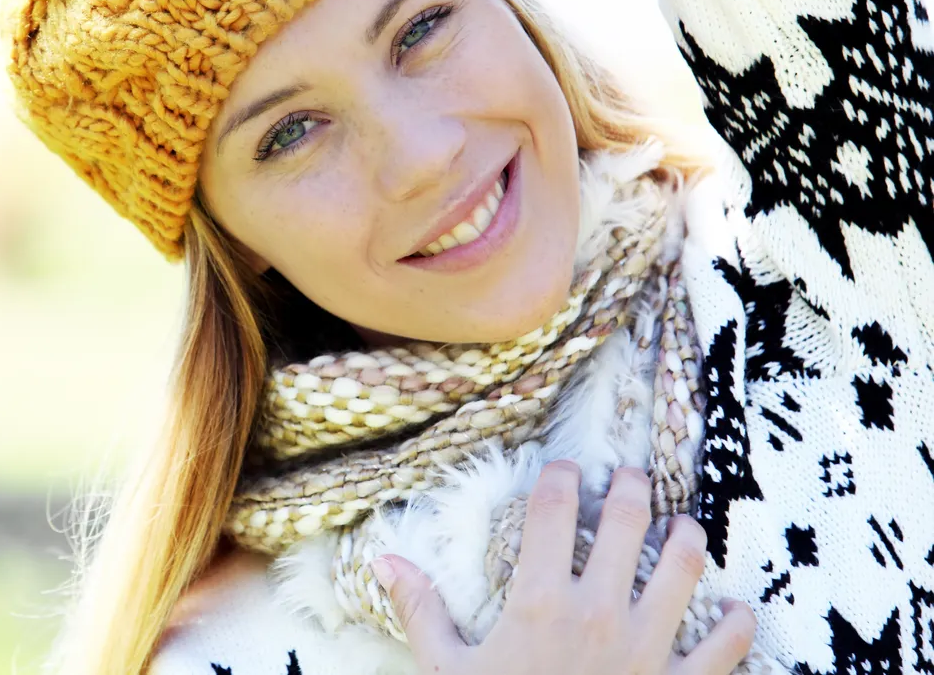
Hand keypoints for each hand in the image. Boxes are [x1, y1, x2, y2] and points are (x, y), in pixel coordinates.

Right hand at [371, 461, 755, 674]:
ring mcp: (648, 648)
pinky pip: (725, 646)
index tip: (564, 467)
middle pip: (628, 521)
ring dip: (687, 536)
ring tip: (683, 523)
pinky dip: (737, 623)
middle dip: (632, 486)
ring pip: (684, 567)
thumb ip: (421, 611)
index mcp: (540, 601)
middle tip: (631, 476)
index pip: (553, 510)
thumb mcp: (447, 670)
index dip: (560, 476)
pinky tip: (737, 608)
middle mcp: (600, 612)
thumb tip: (384, 559)